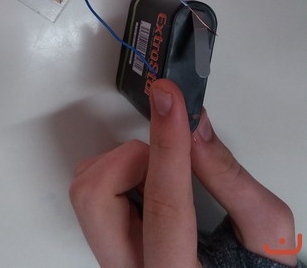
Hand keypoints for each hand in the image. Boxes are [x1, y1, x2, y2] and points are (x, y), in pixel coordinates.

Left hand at [69, 80, 297, 266]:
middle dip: (129, 160)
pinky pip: (92, 190)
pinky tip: (147, 188)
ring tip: (159, 179)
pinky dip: (118, 173)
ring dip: (124, 166)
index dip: (168, 145)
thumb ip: (231, 178)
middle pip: (95, 198)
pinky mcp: (106, 241)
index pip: (165, 206)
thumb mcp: (266, 231)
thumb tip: (195, 126)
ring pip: (87, 189)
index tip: (169, 100)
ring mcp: (113, 256)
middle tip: (164, 158)